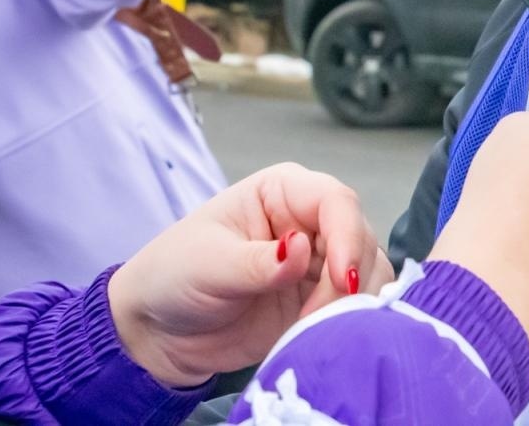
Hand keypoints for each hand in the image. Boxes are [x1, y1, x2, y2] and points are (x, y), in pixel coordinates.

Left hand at [108, 163, 380, 387]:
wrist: (160, 333)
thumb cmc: (173, 276)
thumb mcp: (209, 265)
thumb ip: (257, 262)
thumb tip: (299, 250)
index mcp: (282, 191)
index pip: (335, 200)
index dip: (347, 236)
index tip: (342, 278)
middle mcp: (309, 221)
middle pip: (360, 237)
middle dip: (348, 279)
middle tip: (315, 317)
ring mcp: (318, 261)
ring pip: (368, 272)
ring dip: (352, 303)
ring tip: (310, 329)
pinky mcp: (320, 301)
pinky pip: (356, 306)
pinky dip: (349, 322)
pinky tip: (317, 336)